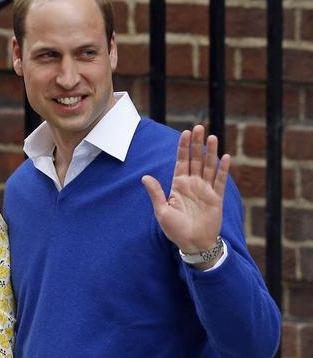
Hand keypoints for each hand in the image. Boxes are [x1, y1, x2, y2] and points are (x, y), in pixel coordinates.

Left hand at [142, 125, 230, 268]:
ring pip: (208, 166)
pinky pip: (220, 181)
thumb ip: (156, 193)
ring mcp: (205, 190)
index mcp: (178, 185)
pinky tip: (225, 157)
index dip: (183, 147)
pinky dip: (223, 169)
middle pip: (195, 159)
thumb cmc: (175, 230)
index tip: (185, 133)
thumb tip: (145, 177)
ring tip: (212, 137)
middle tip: (199, 127)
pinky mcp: (216, 198)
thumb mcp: (162, 211)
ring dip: (210, 152)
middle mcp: (192, 184)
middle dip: (197, 144)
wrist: (193, 244)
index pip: (181, 161)